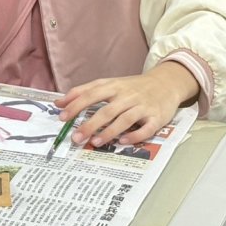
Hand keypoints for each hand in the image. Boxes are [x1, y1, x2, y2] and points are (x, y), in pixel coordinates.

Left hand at [54, 62, 199, 146]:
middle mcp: (127, 95)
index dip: (75, 105)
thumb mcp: (109, 84)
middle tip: (75, 137)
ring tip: (94, 142)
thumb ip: (84, 92)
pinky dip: (134, 136)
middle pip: (106, 110)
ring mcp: (142, 106)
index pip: (91, 94)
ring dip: (108, 132)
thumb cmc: (133, 86)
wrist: (166, 82)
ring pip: (124, 120)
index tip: (62, 117)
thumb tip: (58, 103)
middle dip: (89, 124)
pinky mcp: (157, 117)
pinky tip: (122, 142)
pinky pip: (146, 128)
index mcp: (113, 86)